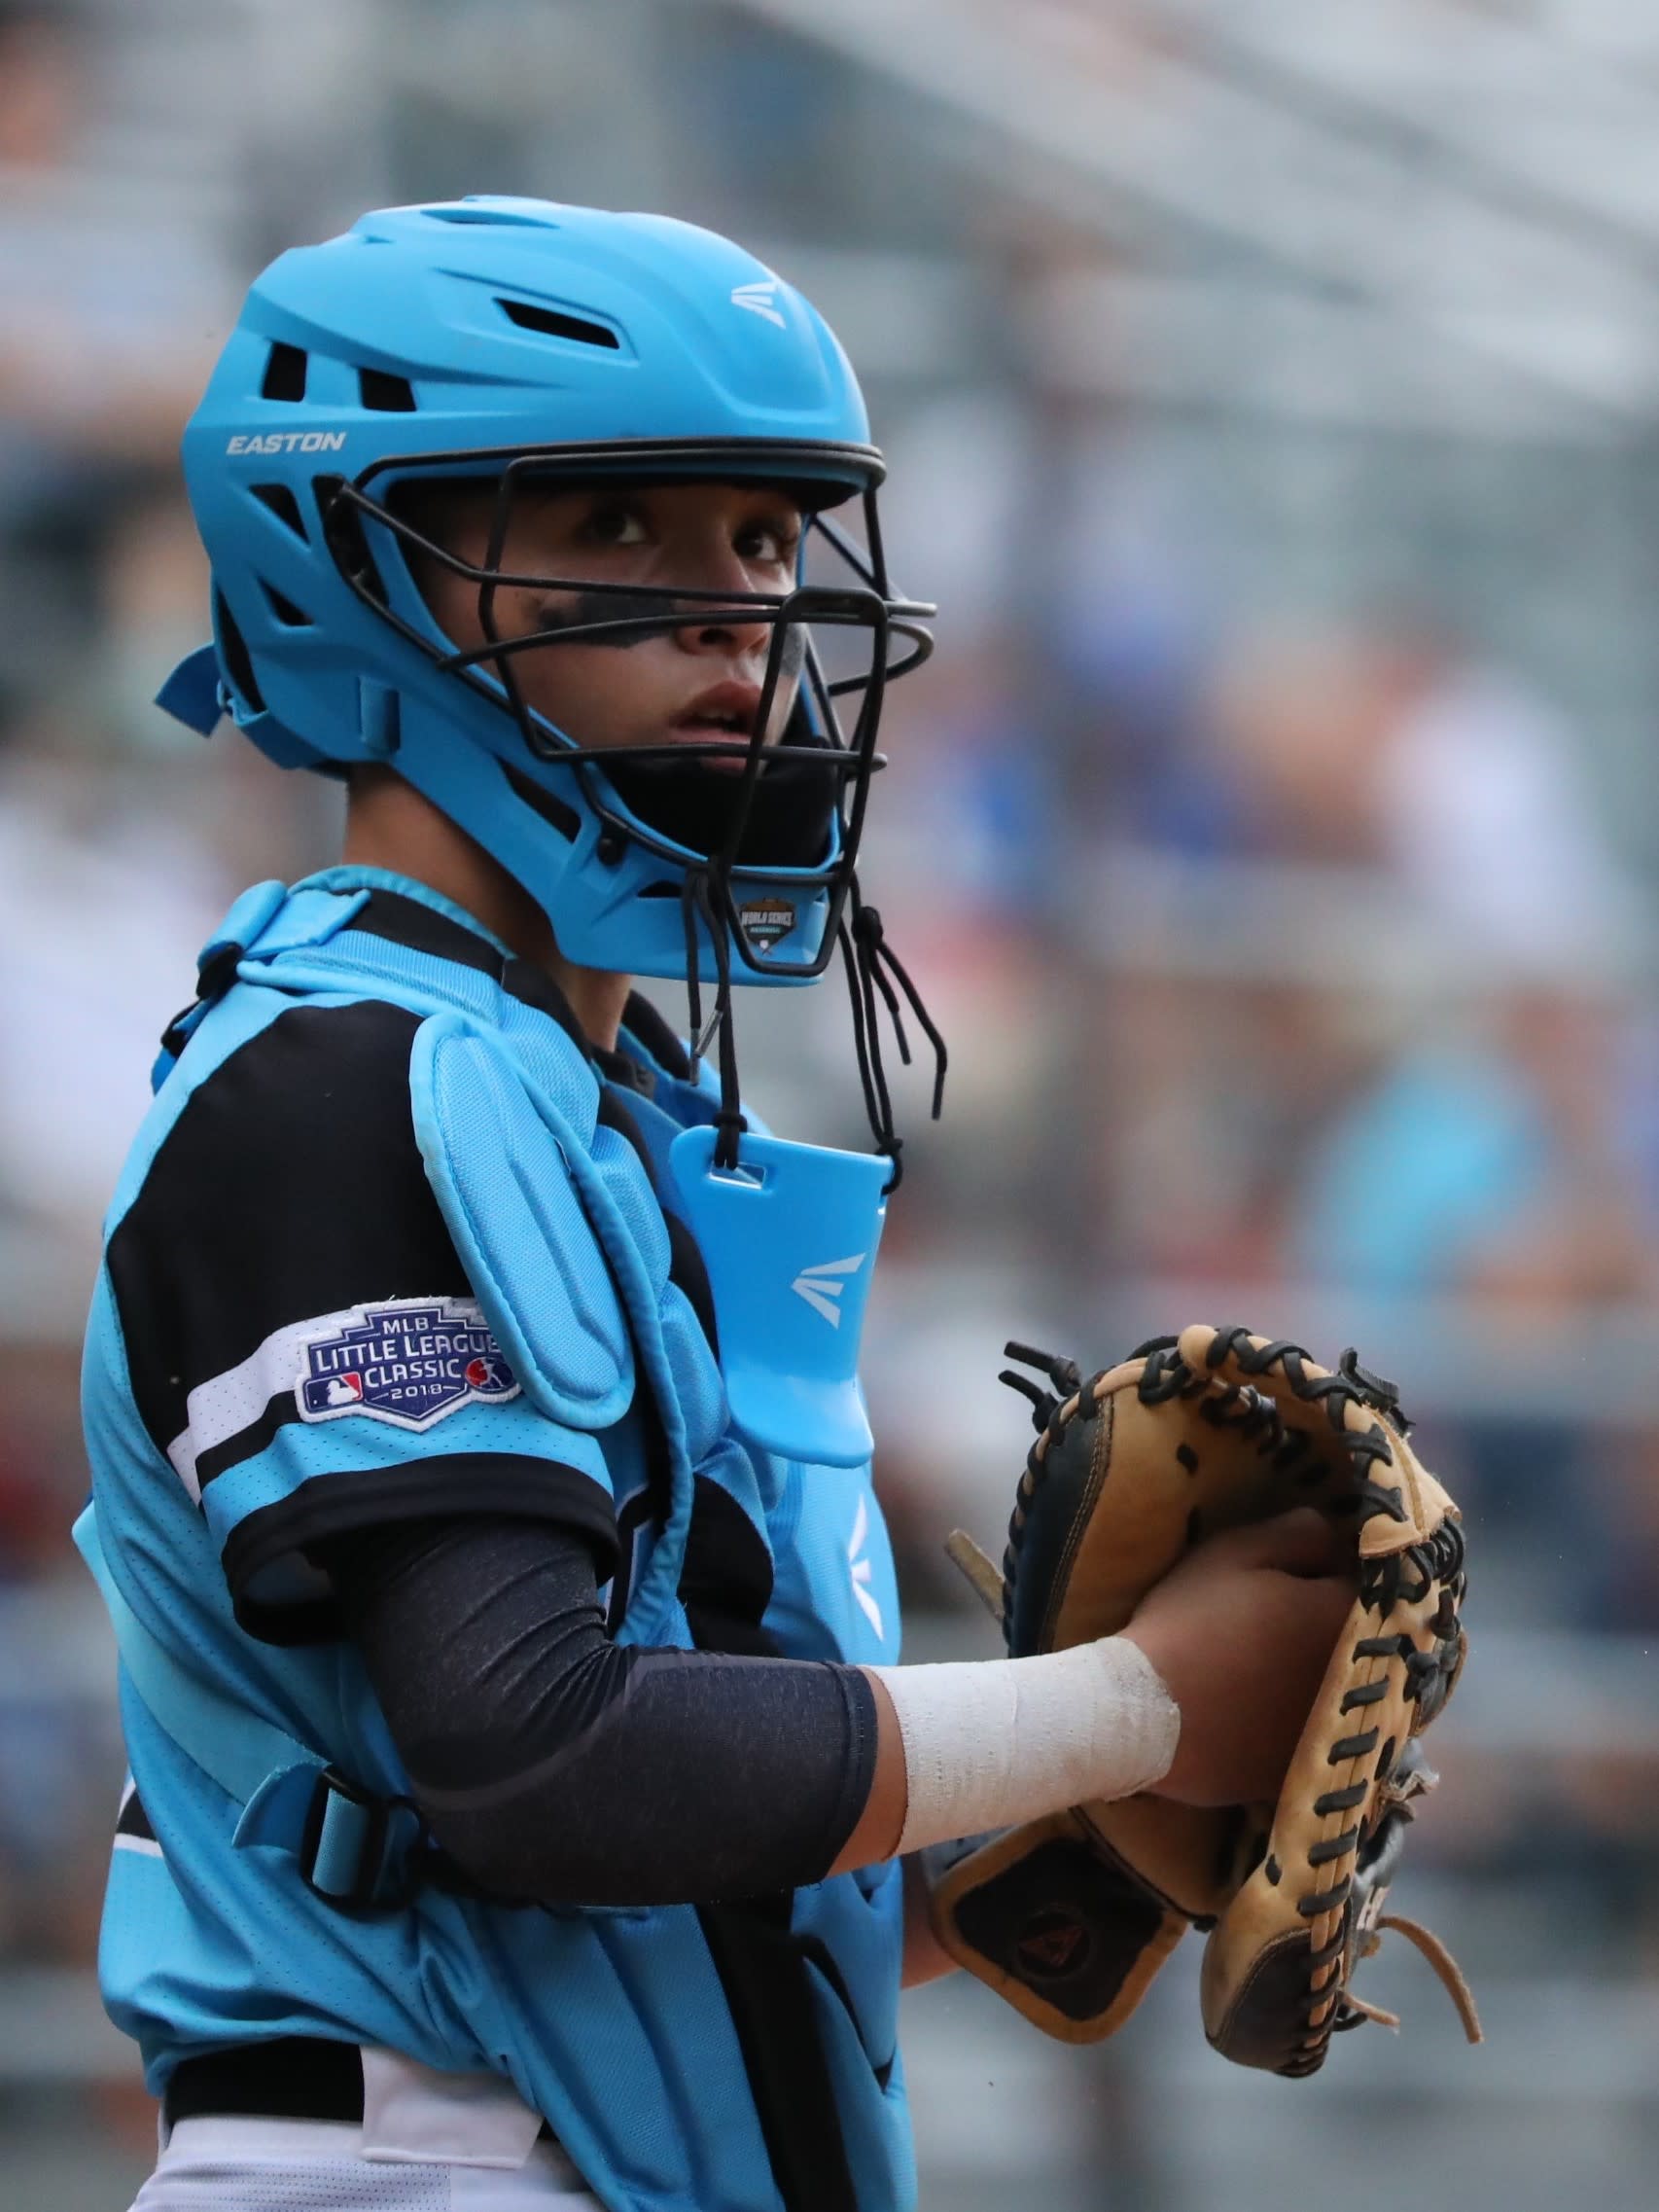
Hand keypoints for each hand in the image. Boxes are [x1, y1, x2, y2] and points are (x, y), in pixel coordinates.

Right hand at [1120, 1508, 1355, 1807]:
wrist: (1145, 1713)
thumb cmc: (1191, 1622)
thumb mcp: (1234, 1553)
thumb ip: (1296, 1534)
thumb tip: (1331, 1535)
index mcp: (1341, 1615)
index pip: (1364, 1585)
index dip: (1332, 1577)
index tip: (1302, 1577)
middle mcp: (1353, 1675)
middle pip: (1361, 1642)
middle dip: (1335, 1628)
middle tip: (1288, 1623)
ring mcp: (1328, 1728)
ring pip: (1341, 1692)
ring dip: (1322, 1677)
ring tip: (1276, 1670)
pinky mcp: (1302, 1767)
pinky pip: (1312, 1738)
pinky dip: (1298, 1724)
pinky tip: (1264, 1715)